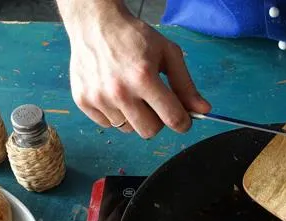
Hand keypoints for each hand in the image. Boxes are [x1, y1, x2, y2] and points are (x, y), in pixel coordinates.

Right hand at [63, 3, 210, 137]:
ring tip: (130, 92)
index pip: (172, 118)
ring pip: (128, 129)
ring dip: (134, 116)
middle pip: (149, 131)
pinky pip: (107, 124)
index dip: (183, 123)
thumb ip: (186, 84)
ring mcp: (99, 97)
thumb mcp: (167, 53)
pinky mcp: (83, 100)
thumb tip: (202, 109)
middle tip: (154, 102)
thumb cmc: (133, 36)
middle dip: (157, 120)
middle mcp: (119, 91)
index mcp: (144, 77)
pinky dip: (115, 114)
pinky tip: (113, 93)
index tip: (183, 119)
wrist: (95, 24)